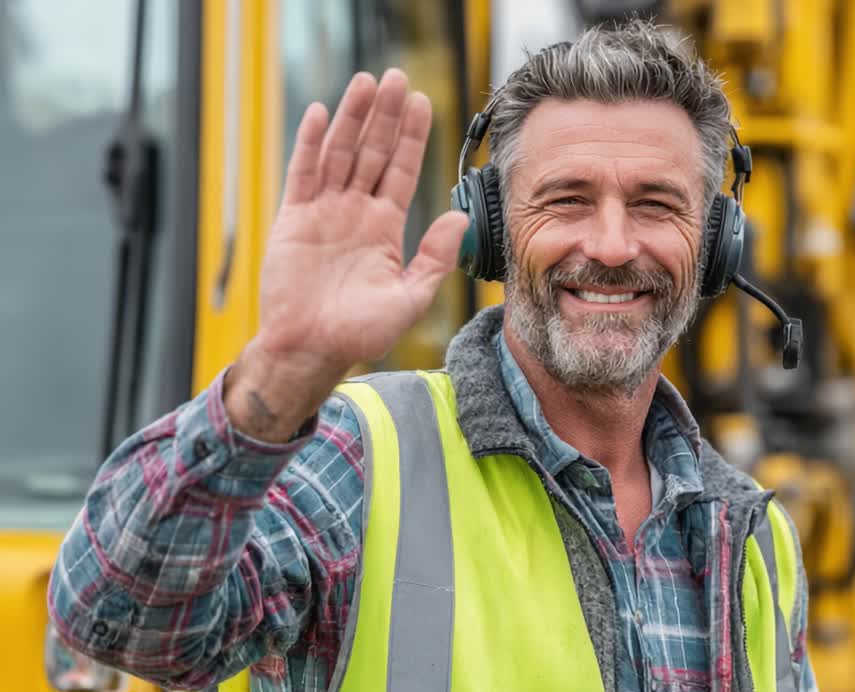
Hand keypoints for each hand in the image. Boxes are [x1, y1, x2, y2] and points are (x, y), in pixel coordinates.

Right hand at [226, 69, 467, 440]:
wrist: (312, 349)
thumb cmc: (361, 332)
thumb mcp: (411, 296)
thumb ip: (434, 257)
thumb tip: (459, 218)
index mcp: (385, 227)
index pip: (402, 171)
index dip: (413, 138)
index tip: (424, 103)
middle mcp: (356, 212)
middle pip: (373, 151)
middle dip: (386, 115)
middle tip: (397, 77)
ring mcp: (324, 212)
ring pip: (340, 152)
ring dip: (353, 117)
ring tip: (366, 82)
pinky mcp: (293, 218)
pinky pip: (303, 173)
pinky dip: (309, 143)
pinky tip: (318, 112)